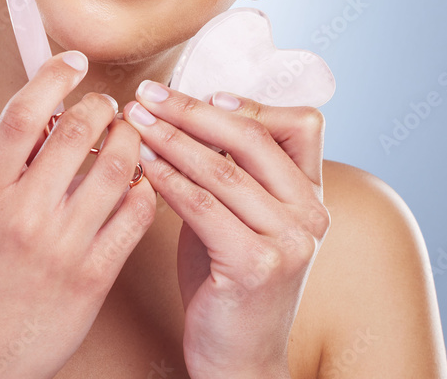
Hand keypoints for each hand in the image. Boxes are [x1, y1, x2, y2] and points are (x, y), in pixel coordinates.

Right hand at [0, 51, 156, 378]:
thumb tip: (40, 115)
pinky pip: (135, 214)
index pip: (23, 114)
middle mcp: (23, 214)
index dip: (53, 77)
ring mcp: (62, 245)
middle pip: (77, 131)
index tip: (74, 62)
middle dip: (101, 106)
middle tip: (107, 106)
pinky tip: (139, 182)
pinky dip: (144, 188)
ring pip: (117, 167)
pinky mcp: (95, 275)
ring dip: (131, 140)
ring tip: (128, 137)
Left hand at [123, 83, 329, 378]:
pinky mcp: (257, 265)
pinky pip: (203, 206)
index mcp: (311, 194)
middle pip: (252, 138)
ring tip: (135, 122)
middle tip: (147, 96)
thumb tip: (188, 110)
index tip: (195, 93)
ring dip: (170, 139)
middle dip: (191, 111)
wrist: (237, 356)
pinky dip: (168, 179)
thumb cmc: (227, 279)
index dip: (246, 103)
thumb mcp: (237, 214)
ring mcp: (289, 241)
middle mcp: (310, 213)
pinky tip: (143, 164)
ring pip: (222, 169)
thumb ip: (230, 170)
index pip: (300, 123)